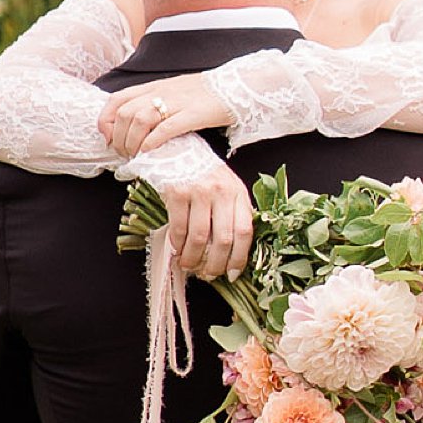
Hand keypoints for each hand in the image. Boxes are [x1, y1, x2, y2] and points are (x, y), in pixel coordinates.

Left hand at [100, 75, 231, 158]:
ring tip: (135, 156)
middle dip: (118, 137)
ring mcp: (177, 102)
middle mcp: (162, 92)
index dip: (106, 120)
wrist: (238, 86)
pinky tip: (149, 152)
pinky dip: (152, 142)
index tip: (108, 137)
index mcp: (155, 86)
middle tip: (123, 153)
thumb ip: (156, 103)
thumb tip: (136, 126)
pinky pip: (165, 128)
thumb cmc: (207, 94)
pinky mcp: (194, 114)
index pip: (117, 99)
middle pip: (125, 113)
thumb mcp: (175, 92)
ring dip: (132, 142)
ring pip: (140, 120)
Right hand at [159, 164, 254, 281]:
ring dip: (193, 258)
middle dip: (215, 264)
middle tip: (209, 275)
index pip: (245, 232)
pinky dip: (178, 245)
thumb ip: (232, 212)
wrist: (177, 148)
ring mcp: (199, 191)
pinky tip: (177, 250)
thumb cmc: (204, 173)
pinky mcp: (177, 192)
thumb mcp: (226, 187)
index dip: (239, 257)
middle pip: (223, 239)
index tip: (232, 273)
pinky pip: (179, 227)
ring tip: (189, 265)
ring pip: (199, 238)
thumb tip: (233, 251)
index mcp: (239, 193)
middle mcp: (222, 191)